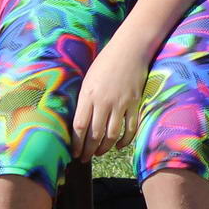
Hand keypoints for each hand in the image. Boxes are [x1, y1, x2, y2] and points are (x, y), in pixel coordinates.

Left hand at [72, 39, 150, 159]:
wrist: (130, 49)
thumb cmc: (106, 62)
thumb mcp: (88, 79)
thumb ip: (85, 100)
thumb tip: (80, 120)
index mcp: (88, 95)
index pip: (79, 127)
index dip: (76, 143)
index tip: (74, 152)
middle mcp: (103, 102)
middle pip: (94, 134)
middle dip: (88, 150)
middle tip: (84, 159)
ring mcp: (121, 104)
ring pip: (112, 134)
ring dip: (105, 147)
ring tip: (99, 153)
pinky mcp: (134, 103)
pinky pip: (130, 128)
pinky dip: (125, 140)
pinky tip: (119, 145)